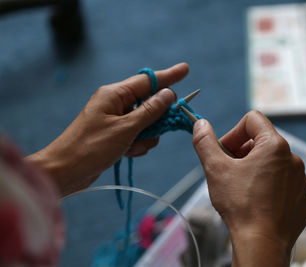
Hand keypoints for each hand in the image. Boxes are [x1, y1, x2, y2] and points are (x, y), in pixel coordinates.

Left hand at [26, 63, 188, 195]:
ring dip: (146, 136)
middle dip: (157, 118)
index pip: (148, 81)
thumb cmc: (90, 148)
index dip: (169, 76)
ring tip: (134, 147)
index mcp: (114, 94)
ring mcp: (115, 119)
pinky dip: (138, 144)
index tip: (186, 69)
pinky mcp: (115, 134)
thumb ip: (149, 111)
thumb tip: (169, 94)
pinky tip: (129, 153)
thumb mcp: (125, 129)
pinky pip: (137, 134)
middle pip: (149, 103)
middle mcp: (115, 103)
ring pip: (146, 122)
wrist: (65, 172)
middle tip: (161, 128)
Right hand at [192, 111, 305, 266]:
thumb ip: (205, 142)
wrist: (262, 244)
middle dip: (244, 152)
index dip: (234, 133)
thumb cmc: (240, 206)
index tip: (225, 152)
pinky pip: (286, 184)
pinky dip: (271, 188)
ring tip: (243, 189)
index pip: (252, 120)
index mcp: (275, 146)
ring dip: (258, 170)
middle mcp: (294, 159)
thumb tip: (201, 124)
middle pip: (263, 142)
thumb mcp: (215, 169)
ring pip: (275, 164)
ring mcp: (301, 180)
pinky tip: (259, 202)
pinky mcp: (304, 198)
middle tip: (231, 171)